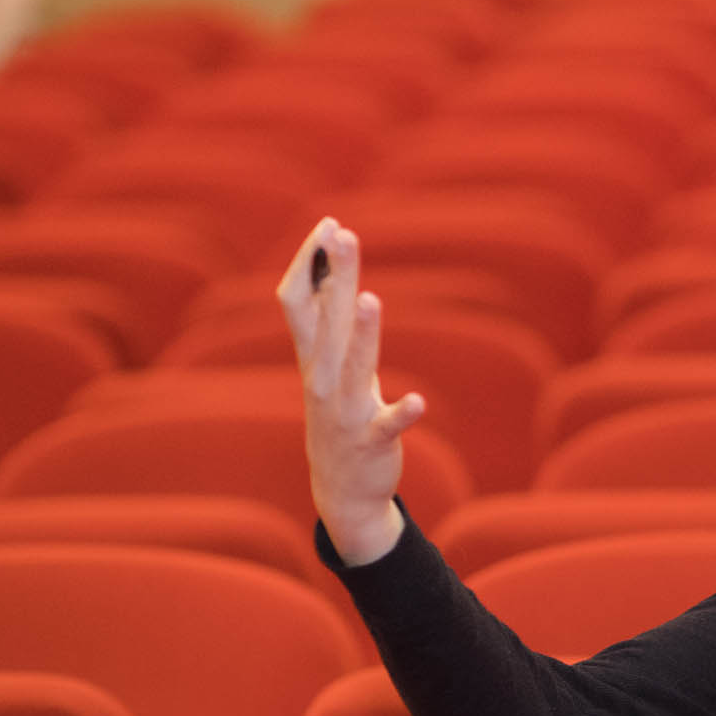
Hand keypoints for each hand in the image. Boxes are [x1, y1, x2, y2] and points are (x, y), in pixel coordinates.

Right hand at [276, 217, 425, 565]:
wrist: (341, 490)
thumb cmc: (339, 417)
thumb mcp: (329, 369)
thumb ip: (329, 326)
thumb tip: (333, 276)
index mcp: (312, 359)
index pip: (298, 301)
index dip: (310, 263)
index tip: (329, 226)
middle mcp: (323, 379)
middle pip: (328, 318)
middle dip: (338, 275)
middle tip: (343, 233)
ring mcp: (345, 410)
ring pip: (353, 366)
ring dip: (363, 334)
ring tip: (372, 299)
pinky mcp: (372, 439)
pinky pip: (387, 424)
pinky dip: (402, 413)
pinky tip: (417, 401)